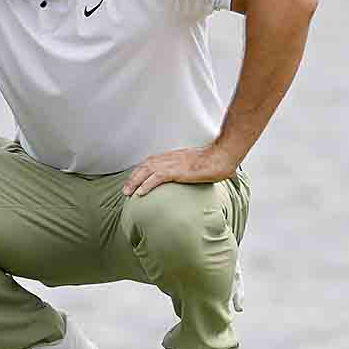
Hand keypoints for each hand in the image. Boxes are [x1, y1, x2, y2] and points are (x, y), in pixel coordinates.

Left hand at [122, 145, 239, 196]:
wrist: (223, 155)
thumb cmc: (215, 161)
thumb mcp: (198, 164)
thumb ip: (191, 169)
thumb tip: (194, 176)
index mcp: (174, 156)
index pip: (151, 162)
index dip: (141, 171)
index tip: (134, 180)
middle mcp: (170, 158)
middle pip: (145, 165)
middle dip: (133, 177)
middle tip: (125, 189)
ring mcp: (173, 164)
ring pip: (147, 171)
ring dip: (135, 182)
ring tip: (128, 192)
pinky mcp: (177, 171)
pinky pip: (157, 178)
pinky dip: (146, 185)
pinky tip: (140, 193)